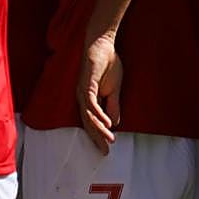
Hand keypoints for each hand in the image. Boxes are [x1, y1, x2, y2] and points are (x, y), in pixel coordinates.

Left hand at [77, 33, 122, 154]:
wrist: (104, 45)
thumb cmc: (108, 64)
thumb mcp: (115, 89)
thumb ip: (113, 105)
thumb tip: (114, 123)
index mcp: (89, 100)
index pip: (92, 122)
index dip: (99, 136)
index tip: (107, 149)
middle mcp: (83, 99)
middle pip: (88, 123)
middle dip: (97, 138)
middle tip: (105, 152)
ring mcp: (83, 92)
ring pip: (89, 116)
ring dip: (99, 129)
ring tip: (109, 140)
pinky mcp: (87, 85)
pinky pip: (92, 103)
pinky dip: (99, 114)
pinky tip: (107, 123)